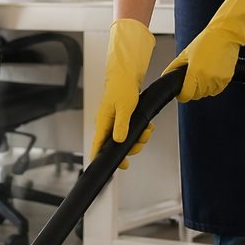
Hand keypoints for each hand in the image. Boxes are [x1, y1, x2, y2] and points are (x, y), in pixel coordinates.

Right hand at [90, 19, 156, 169]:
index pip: (97, 145)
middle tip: (141, 142)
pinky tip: (147, 127)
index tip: (107, 169)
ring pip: (125, 139)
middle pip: (115, 146)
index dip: (100, 159)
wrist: (126, 76)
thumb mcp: (125, 108)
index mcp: (103, 122)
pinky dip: (139, 131)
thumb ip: (121, 125)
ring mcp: (114, 123)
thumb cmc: (122, 89)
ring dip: (138, 138)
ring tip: (147, 131)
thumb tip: (118, 141)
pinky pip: (130, 132)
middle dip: (131, 147)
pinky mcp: (121, 120)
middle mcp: (106, 125)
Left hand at [162, 0, 244, 101]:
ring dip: (203, 87)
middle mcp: (207, 79)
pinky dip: (213, 84)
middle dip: (192, 89)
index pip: (186, 95)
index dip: (182, 94)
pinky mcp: (226, 79)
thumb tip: (166, 76)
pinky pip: (217, 89)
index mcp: (195, 73)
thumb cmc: (206, 41)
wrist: (225, 35)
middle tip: (192, 76)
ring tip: (203, 72)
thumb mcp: (185, 53)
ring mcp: (218, 80)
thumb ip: (174, 67)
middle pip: (196, 95)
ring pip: (207, 93)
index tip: (181, 90)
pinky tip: (212, 72)